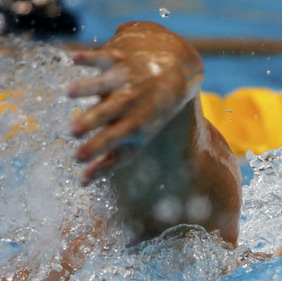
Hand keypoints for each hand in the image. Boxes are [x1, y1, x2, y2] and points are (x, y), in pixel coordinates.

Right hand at [68, 48, 195, 184]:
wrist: (174, 73)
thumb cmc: (149, 116)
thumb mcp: (137, 141)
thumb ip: (109, 162)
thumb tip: (81, 183)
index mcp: (135, 124)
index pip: (113, 138)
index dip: (97, 147)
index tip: (78, 157)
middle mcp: (130, 101)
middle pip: (107, 112)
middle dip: (91, 121)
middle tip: (73, 131)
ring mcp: (124, 79)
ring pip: (103, 83)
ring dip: (86, 87)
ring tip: (68, 93)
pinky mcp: (118, 58)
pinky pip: (102, 57)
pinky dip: (88, 58)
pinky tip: (72, 59)